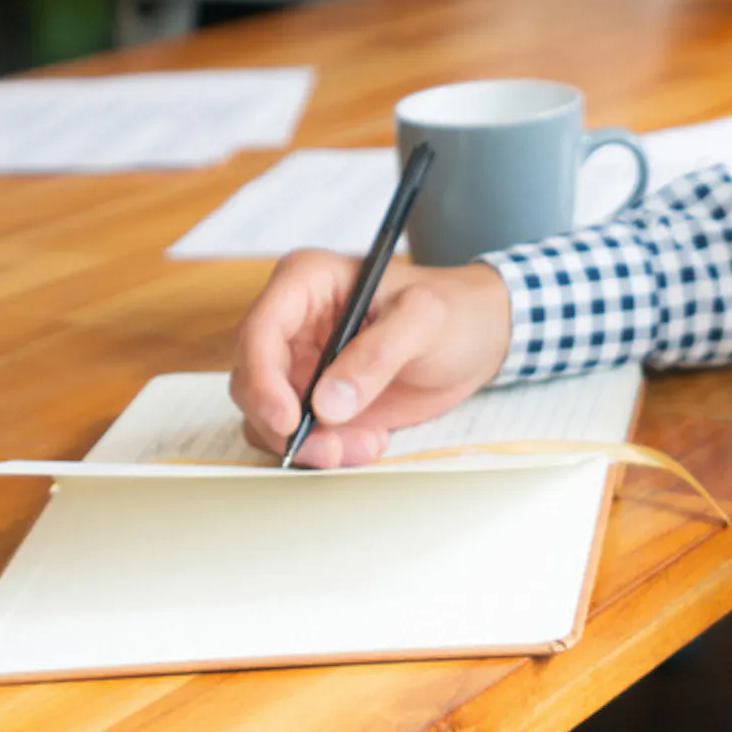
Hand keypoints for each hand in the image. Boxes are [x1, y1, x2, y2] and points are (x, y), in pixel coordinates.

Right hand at [229, 250, 513, 467]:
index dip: (263, 380)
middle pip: (252, 381)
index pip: (259, 331)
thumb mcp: (425, 320)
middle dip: (286, 424)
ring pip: (268, 416)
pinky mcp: (313, 398)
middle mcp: (292, 322)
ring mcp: (299, 362)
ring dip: (311, 443)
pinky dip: (325, 450)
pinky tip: (370, 442)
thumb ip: (378, 354)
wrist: (478, 337)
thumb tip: (327, 402)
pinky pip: (296, 434)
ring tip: (369, 443)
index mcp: (307, 281)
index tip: (288, 420)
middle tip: (334, 449)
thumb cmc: (454, 311)